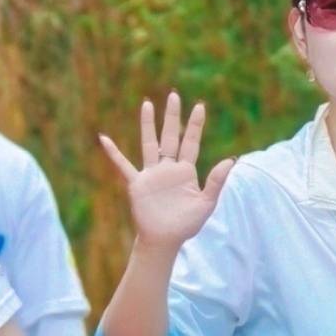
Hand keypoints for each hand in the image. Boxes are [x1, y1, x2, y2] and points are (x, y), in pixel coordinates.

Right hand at [97, 95, 232, 253]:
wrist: (164, 240)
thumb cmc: (186, 224)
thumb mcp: (206, 203)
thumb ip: (216, 181)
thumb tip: (231, 160)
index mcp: (186, 171)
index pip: (191, 143)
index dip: (195, 125)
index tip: (200, 106)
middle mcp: (168, 168)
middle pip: (170, 136)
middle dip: (172, 117)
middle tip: (173, 95)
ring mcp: (151, 174)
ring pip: (149, 144)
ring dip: (148, 125)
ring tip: (147, 104)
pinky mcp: (137, 184)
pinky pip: (123, 165)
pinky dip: (113, 153)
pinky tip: (104, 139)